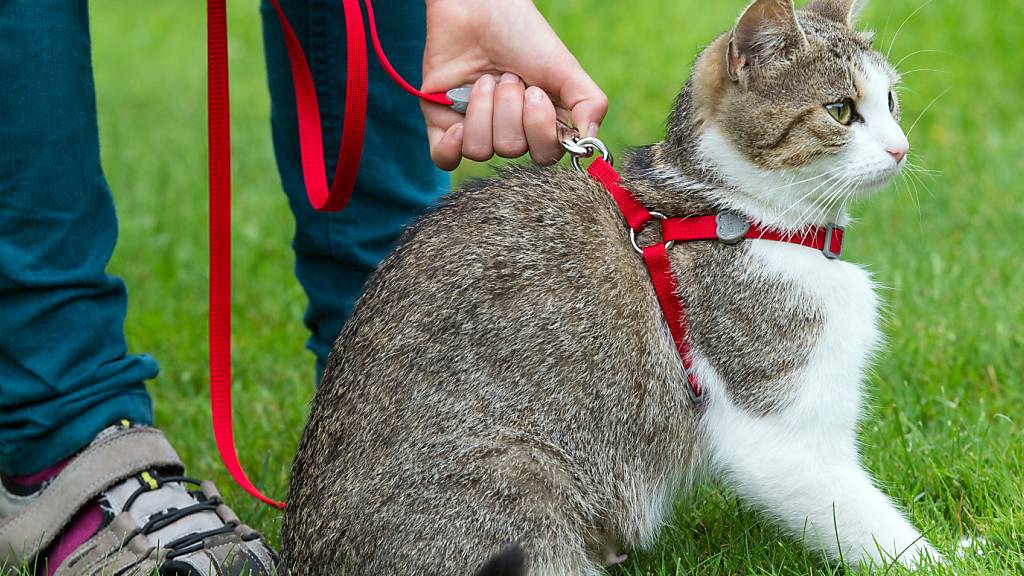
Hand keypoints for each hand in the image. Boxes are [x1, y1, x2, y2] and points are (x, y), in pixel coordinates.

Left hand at [421, 0, 607, 170]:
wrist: (475, 7)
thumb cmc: (522, 33)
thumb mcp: (564, 66)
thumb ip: (588, 103)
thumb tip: (590, 144)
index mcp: (542, 124)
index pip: (545, 155)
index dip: (539, 128)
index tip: (535, 92)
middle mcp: (510, 132)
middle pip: (511, 150)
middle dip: (509, 107)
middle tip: (508, 76)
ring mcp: (476, 131)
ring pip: (479, 150)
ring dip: (482, 108)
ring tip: (484, 79)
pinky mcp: (443, 125)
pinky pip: (445, 159)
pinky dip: (451, 146)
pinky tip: (456, 124)